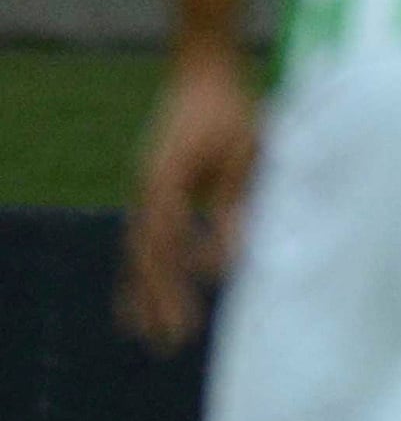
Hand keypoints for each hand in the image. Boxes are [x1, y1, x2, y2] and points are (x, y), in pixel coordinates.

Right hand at [123, 41, 261, 350]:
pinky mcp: (152, 187)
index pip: (166, 249)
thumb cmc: (231, 114)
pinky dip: (140, 266)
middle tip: (165, 346)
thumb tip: (224, 262)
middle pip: (145, 257)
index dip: (172, 289)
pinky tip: (141, 289)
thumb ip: (233, 210)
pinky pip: (144, 235)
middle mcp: (146, 190)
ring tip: (137, 332)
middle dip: (154, 302)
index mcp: (165, 184)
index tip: (184, 325)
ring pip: (137, 250)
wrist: (203, 74)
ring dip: (140, 291)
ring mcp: (144, 189)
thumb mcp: (243, 160)